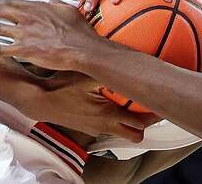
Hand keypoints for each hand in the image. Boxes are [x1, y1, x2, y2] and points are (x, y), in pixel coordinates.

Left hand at [0, 0, 106, 70]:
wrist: (82, 48)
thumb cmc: (79, 31)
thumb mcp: (69, 10)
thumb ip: (57, 3)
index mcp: (37, 7)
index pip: (13, 2)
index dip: (0, 3)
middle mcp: (27, 18)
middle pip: (0, 11)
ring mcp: (24, 34)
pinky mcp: (23, 50)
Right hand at [26, 70, 157, 141]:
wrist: (39, 101)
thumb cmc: (60, 87)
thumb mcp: (85, 75)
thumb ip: (106, 72)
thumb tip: (125, 65)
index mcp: (107, 114)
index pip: (139, 123)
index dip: (154, 115)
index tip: (162, 104)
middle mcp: (104, 125)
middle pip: (136, 135)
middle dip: (146, 124)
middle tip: (151, 107)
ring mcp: (96, 129)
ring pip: (123, 133)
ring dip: (131, 122)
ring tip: (136, 104)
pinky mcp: (89, 128)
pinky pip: (110, 128)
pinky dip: (117, 120)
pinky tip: (114, 103)